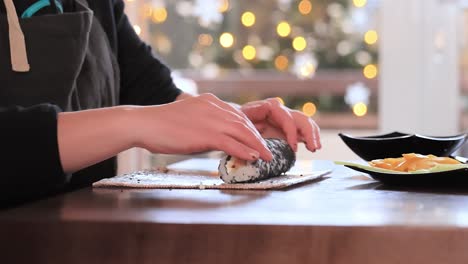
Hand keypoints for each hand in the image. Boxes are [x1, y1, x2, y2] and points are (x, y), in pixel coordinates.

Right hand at [133, 93, 272, 160]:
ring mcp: (211, 119)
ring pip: (242, 132)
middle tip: (268, 150)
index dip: (250, 128)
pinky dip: (244, 151)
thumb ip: (204, 123)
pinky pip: (231, 143)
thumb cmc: (161, 124)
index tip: (258, 139)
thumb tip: (215, 137)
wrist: (144, 123)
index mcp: (210, 101)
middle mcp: (214, 106)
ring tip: (267, 157)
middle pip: (244, 123)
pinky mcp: (206, 133)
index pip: (237, 115)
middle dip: (258, 138)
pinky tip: (253, 158)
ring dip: (257, 146)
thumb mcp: (188, 116)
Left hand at [240, 98, 320, 151]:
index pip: (286, 117)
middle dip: (308, 133)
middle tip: (312, 147)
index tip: (293, 147)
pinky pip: (304, 129)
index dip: (292, 131)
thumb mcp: (239, 122)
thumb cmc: (236, 121)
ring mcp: (286, 118)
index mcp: (269, 107)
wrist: (235, 123)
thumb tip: (260, 132)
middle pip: (300, 118)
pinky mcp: (289, 127)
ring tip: (315, 148)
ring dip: (313, 135)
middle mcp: (280, 111)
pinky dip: (311, 137)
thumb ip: (249, 124)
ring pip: (305, 123)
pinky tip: (313, 147)